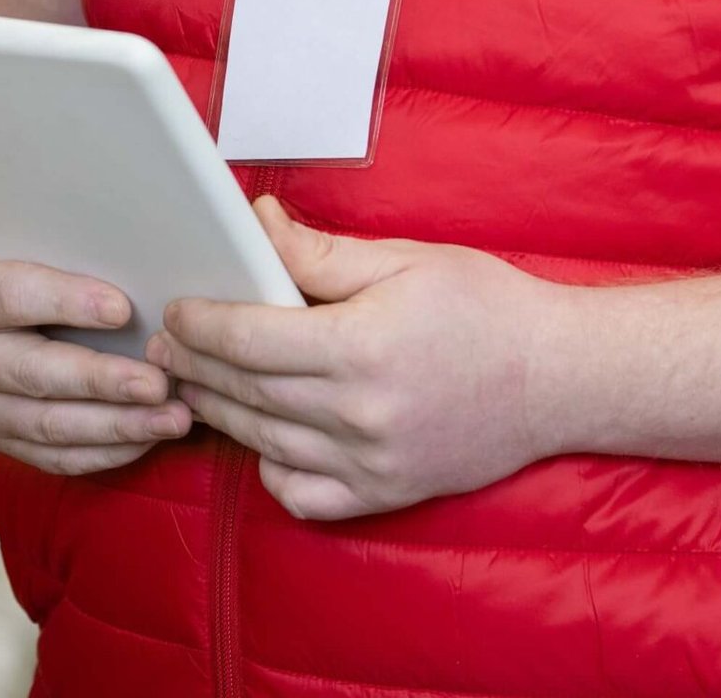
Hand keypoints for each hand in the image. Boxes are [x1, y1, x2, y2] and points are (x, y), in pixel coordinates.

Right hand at [0, 236, 191, 474]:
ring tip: (170, 419)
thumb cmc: (32, 252)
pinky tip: (147, 439)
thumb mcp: (39, 234)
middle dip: (101, 382)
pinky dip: (104, 451)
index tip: (123, 310)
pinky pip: (53, 456)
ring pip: (47, 425)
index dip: (67, 302)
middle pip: (33, 373)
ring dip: (115, 426)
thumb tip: (149, 257)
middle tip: (157, 384)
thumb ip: (76, 246)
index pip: (13, 296)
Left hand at [147, 196, 562, 519]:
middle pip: (247, 390)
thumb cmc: (486, 305)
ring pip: (264, 442)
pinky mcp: (382, 494)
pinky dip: (270, 468)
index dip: (202, 323)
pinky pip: (302, 495)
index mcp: (361, 346)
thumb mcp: (406, 259)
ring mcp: (369, 463)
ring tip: (195, 383)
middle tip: (165, 344)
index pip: (250, 338)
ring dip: (220, 411)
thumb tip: (260, 225)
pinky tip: (263, 437)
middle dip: (196, 364)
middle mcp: (358, 413)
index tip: (177, 309)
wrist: (555, 377)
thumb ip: (322, 253)